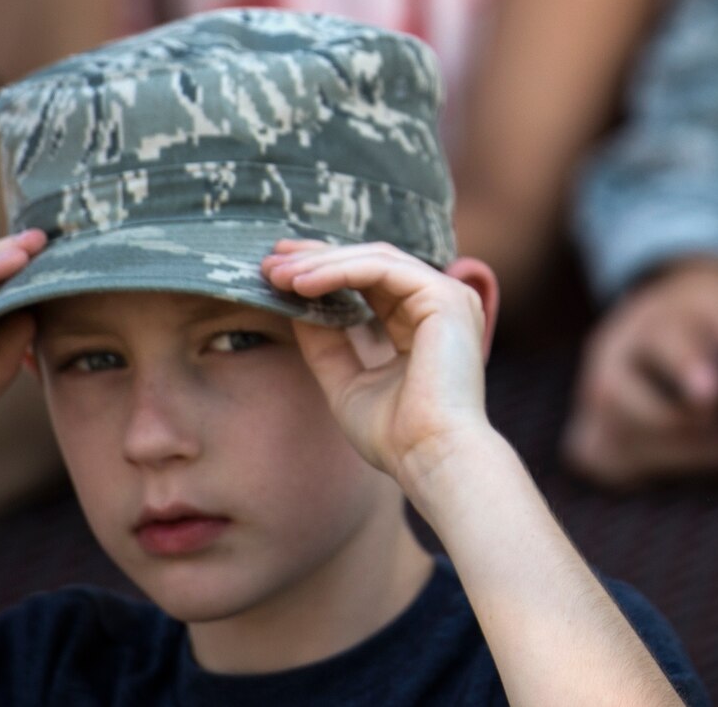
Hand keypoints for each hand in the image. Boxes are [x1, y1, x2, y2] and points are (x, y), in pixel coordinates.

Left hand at [263, 241, 497, 487]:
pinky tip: (302, 284)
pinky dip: (339, 271)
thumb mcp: (346, 382)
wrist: (429, 459)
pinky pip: (382, 269)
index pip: (370, 282)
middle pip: (371, 262)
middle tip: (269, 261)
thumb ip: (326, 344)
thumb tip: (296, 307)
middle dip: (317, 258)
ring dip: (321, 262)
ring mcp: (448, 296)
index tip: (278, 273)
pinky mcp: (444, 297)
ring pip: (375, 259)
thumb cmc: (396, 437)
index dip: (325, 271)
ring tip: (277, 273)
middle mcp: (440, 303)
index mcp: (425, 323)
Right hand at [562, 260, 717, 487]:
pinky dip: (636, 469)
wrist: (668, 312)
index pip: (665, 340)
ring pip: (609, 436)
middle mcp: (612, 356)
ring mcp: (592, 396)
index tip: (715, 395)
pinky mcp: (588, 431)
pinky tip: (678, 468)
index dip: (687, 367)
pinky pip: (597, 460)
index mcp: (656, 318)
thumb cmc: (716, 323)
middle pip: (622, 397)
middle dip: (679, 429)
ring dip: (668, 455)